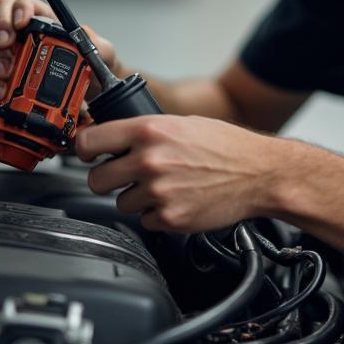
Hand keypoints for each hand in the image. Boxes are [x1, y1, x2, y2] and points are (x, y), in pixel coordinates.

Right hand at [0, 0, 119, 109]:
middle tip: (7, 65)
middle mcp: (16, 35)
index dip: (14, 11)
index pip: (18, 4)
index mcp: (39, 20)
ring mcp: (3, 57)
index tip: (20, 25)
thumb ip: (94, 43)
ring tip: (3, 88)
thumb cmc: (88, 64)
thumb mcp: (100, 52)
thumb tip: (83, 36)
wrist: (87, 93)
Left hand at [75, 114, 277, 232]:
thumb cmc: (226, 146)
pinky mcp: (169, 219)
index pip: (89, 141)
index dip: (84, 150)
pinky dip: (156, 214)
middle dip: (108, 179)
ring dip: (135, 198)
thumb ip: (145, 131)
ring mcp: (158, 192)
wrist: (259, 173)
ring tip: (162, 186)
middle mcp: (149, 160)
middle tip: (124, 175)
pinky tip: (176, 200)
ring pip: (120, 202)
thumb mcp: (181, 123)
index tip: (87, 154)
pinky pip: (144, 220)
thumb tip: (113, 140)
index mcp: (149, 131)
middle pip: (96, 180)